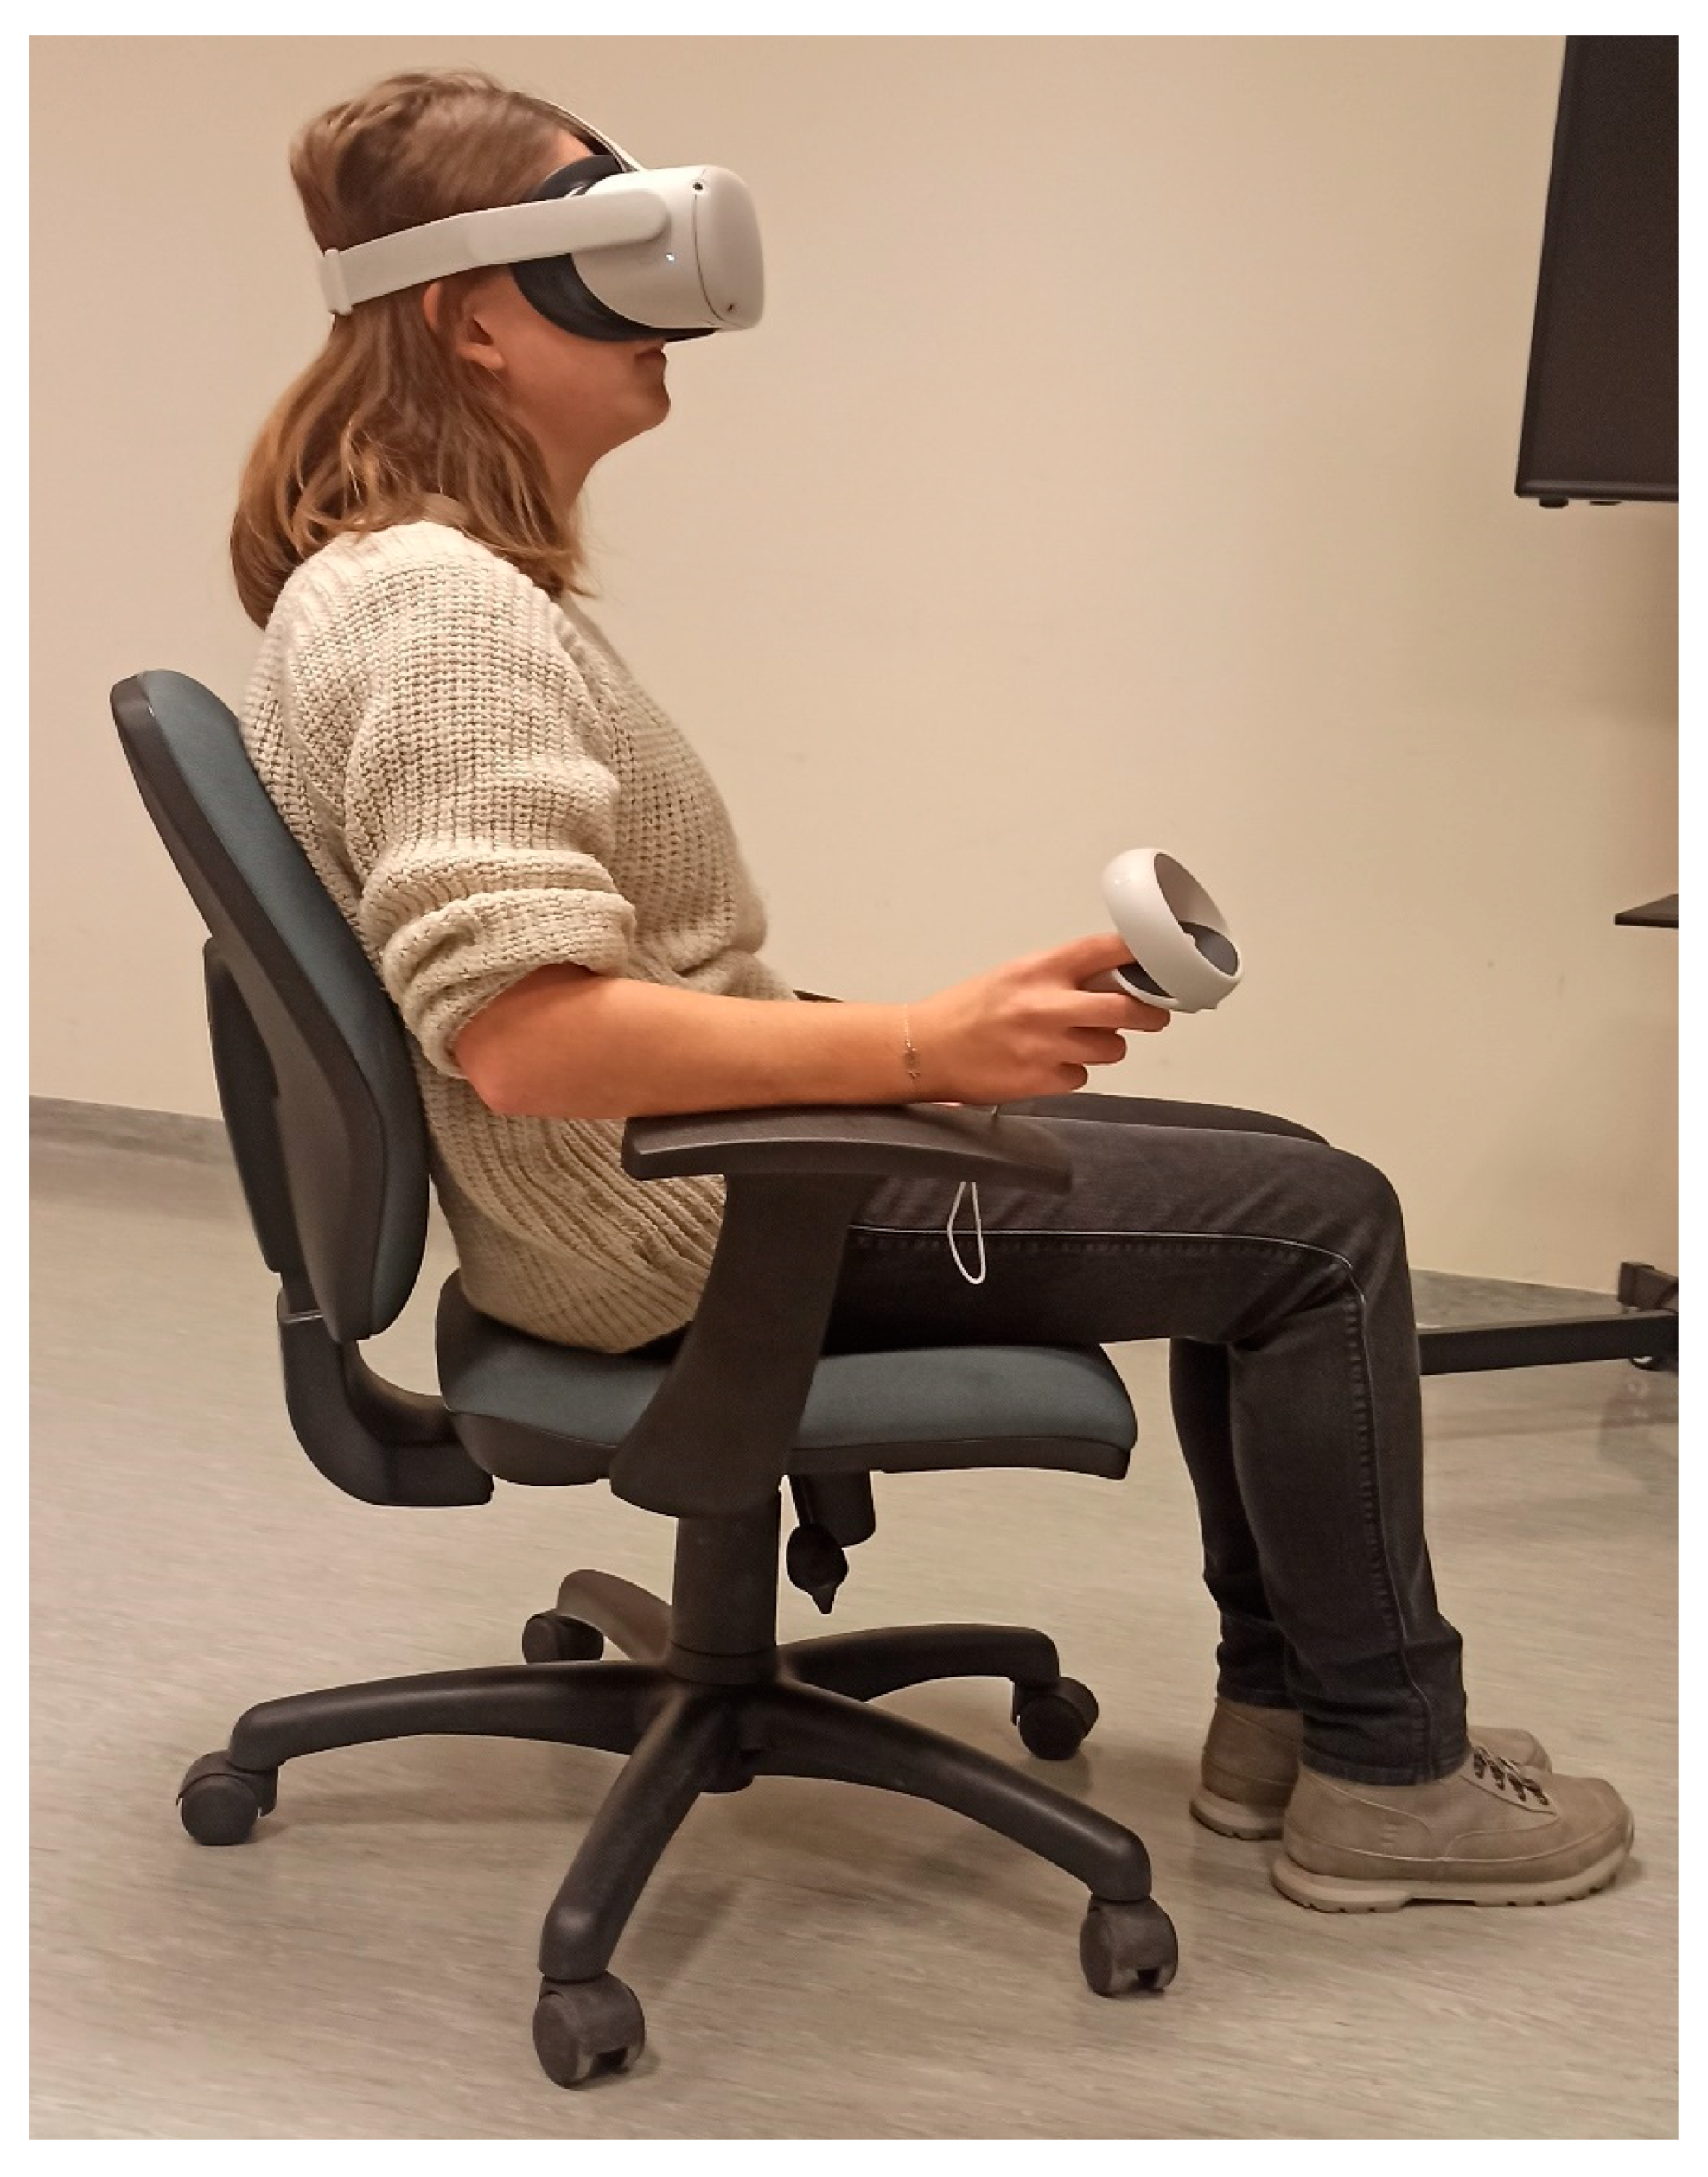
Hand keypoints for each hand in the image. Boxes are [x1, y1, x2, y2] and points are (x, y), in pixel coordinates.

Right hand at [909, 931, 1169, 1103]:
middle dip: (1149, 1013)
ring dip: (1105, 1046)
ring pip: (1111, 1048)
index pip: (1107, 951)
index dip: (1141, 956)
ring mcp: (1046, 1045)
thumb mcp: (1013, 975)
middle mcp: (1047, 1005)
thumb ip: (1060, 975)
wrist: (925, 1050)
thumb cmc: (966, 1011)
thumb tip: (1110, 980)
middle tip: (1154, 1014)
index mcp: (1040, 969)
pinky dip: (1072, 1072)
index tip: (1160, 962)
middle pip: (1127, 1008)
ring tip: (1079, 1041)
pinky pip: (1081, 1076)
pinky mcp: (1042, 1080)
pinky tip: (1047, 1063)